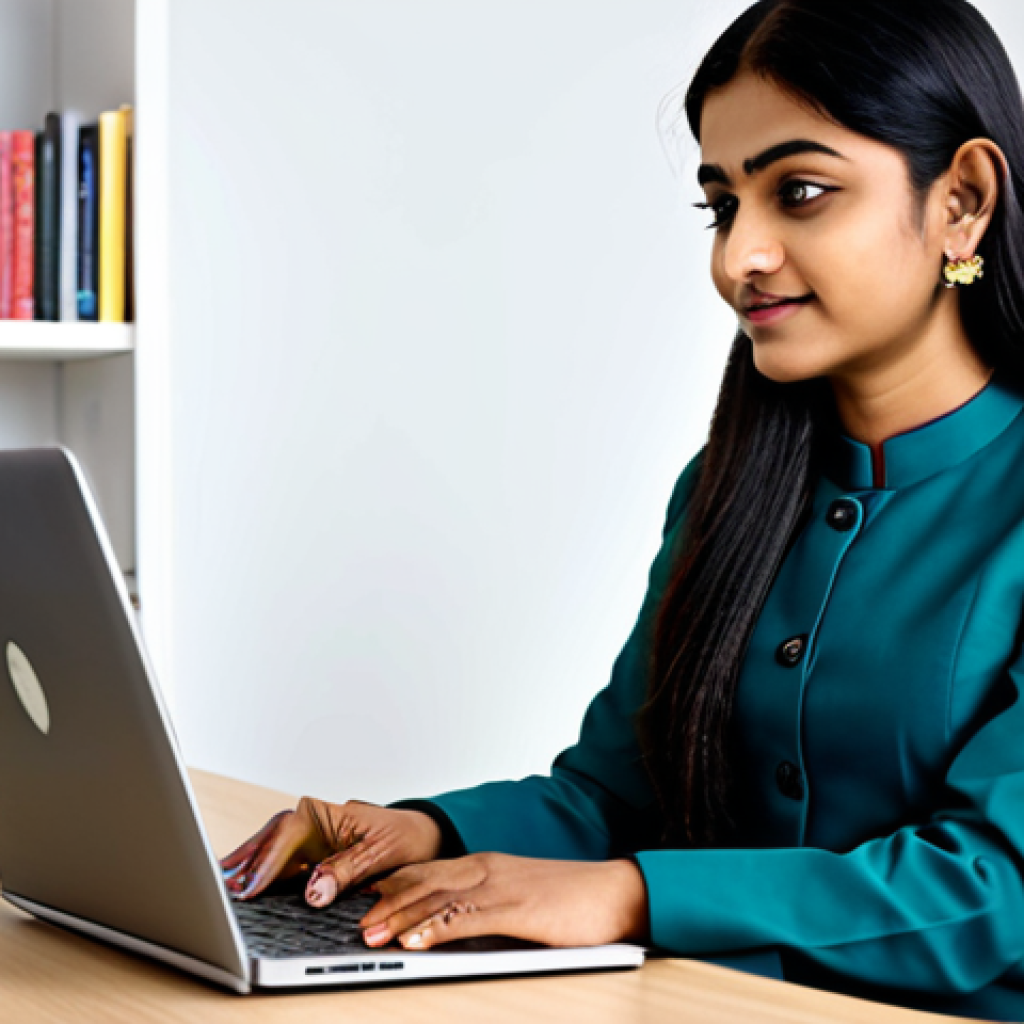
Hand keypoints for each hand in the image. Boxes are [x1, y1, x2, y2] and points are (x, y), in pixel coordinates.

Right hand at [219, 796, 442, 903]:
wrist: (422, 837)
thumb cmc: (405, 838)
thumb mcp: (380, 855)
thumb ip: (345, 872)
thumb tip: (313, 891)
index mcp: (328, 813)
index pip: (289, 832)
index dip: (268, 861)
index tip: (251, 887)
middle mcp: (313, 822)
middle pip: (271, 839)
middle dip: (246, 862)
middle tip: (222, 888)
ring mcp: (309, 840)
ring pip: (270, 851)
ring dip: (247, 868)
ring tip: (221, 886)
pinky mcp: (310, 857)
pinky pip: (280, 867)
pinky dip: (261, 877)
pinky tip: (242, 888)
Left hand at [358, 853, 649, 949]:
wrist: (613, 892)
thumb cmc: (569, 899)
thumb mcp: (519, 898)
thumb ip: (486, 905)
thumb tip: (454, 924)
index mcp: (486, 865)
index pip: (428, 872)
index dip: (394, 887)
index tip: (364, 900)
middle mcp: (487, 869)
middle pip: (424, 883)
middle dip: (386, 904)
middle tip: (357, 925)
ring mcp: (500, 886)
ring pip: (437, 899)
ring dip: (400, 918)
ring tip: (372, 936)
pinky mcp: (516, 909)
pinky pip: (467, 919)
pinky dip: (436, 929)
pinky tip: (416, 942)